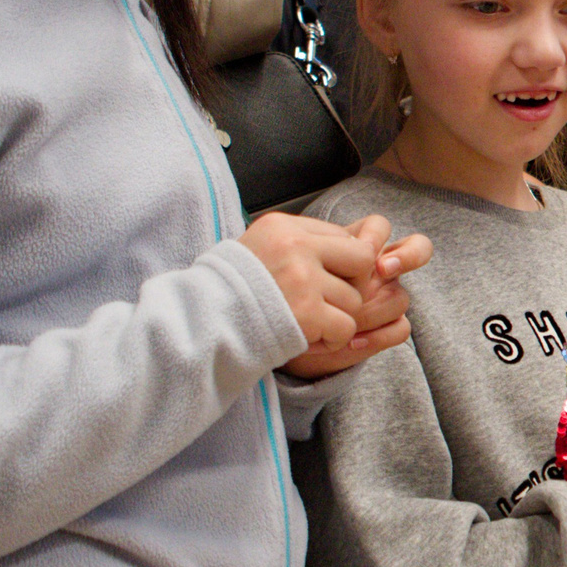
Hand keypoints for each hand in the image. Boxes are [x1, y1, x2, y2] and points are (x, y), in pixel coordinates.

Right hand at [240, 211, 388, 372]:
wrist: (204, 324)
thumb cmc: (234, 290)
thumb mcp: (261, 247)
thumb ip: (301, 243)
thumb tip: (353, 241)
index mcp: (284, 227)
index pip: (342, 235)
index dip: (341, 263)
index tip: (322, 280)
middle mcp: (295, 246)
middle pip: (362, 260)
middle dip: (352, 285)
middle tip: (328, 301)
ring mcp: (302, 279)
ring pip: (354, 299)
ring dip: (337, 317)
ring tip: (307, 321)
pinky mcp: (306, 313)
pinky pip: (346, 327)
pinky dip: (333, 340)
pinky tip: (309, 338)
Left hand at [280, 213, 433, 379]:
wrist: (280, 333)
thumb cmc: (281, 294)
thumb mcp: (286, 267)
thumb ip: (307, 254)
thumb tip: (325, 256)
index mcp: (353, 248)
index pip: (379, 227)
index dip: (377, 234)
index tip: (364, 247)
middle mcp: (376, 269)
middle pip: (416, 249)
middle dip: (407, 256)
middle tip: (384, 269)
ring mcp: (384, 297)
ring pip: (400, 296)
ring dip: (372, 310)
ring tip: (342, 322)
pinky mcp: (386, 326)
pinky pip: (400, 328)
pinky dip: (378, 337)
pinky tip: (352, 341)